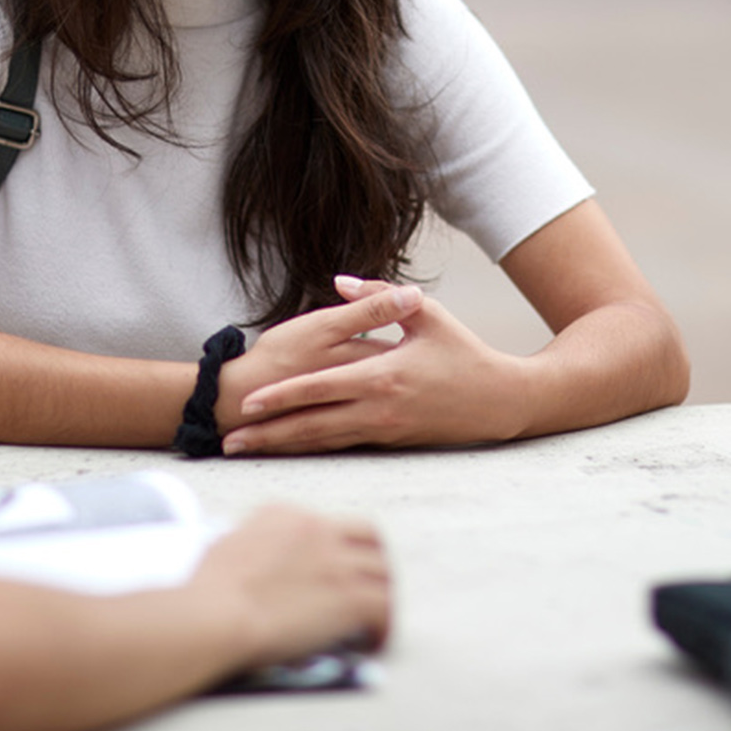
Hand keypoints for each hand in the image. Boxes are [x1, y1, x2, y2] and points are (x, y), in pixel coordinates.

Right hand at [188, 506, 391, 666]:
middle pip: (368, 537)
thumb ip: (256, 542)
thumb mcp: (230, 543)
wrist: (217, 612)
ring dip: (381, 593)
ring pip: (383, 571)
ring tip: (375, 616)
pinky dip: (384, 625)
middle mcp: (318, 530)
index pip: (327, 524)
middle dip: (373, 559)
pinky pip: (385, 606)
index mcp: (287, 515)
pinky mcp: (350, 596)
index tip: (333, 569)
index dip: (336, 548)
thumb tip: (261, 557)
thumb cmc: (209, 589)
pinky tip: (374, 640)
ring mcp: (338, 561)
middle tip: (369, 584)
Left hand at [223, 279, 528, 453]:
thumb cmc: (464, 352)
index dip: (283, 396)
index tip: (249, 401)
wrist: (502, 401)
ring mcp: (385, 430)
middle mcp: (380, 408)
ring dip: (282, 446)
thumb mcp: (428, 315)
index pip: (321, 388)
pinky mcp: (392, 443)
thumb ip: (379, 296)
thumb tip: (339, 279)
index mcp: (384, 375)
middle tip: (228, 439)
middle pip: (313, 425)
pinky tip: (287, 450)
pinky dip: (311, 449)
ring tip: (245, 449)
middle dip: (268, 433)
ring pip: (324, 442)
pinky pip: (343, 447)